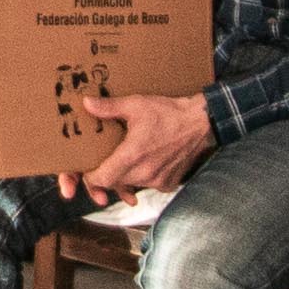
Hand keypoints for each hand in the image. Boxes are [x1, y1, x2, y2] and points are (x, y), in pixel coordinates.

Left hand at [81, 89, 213, 199]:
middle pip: (114, 183)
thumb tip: (86, 103)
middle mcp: (144, 174)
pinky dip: (143, 178)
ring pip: (131, 185)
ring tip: (124, 160)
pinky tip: (144, 164)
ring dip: (124, 177)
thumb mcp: (136, 105)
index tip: (87, 169)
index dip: (90, 177)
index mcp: (132, 156)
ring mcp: (157, 181)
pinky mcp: (168, 184)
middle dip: (106, 176)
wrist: (201, 122)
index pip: (102, 179)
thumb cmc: (169, 113)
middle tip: (102, 163)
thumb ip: (109, 108)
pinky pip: (148, 186)